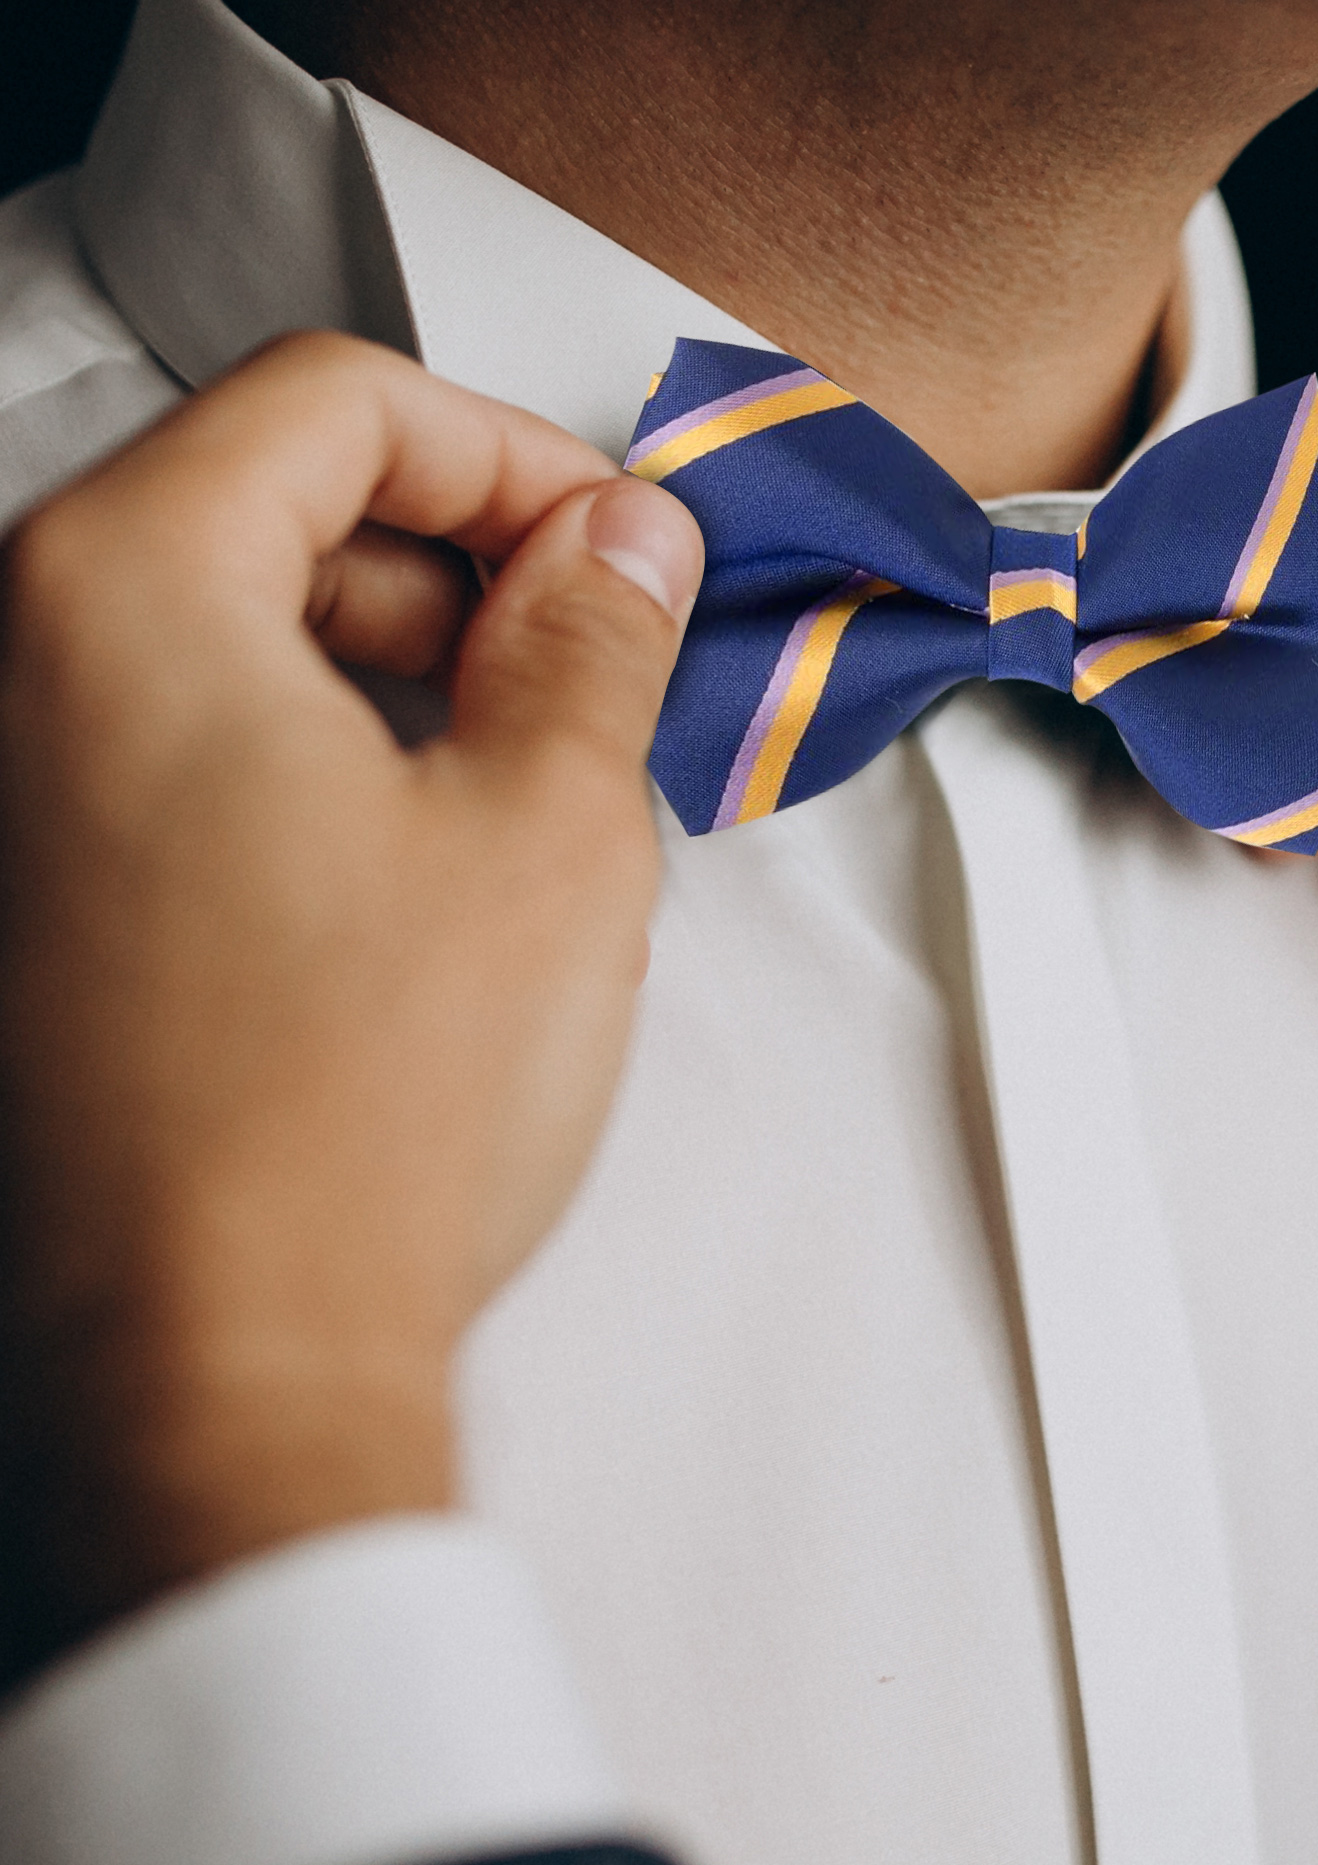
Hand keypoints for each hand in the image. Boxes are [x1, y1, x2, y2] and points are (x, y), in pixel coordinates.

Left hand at [0, 332, 700, 1679]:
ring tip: (517, 803)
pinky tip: (415, 883)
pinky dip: (313, 765)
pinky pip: (179, 755)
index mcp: (122, 596)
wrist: (218, 1375)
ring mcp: (4, 797)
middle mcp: (11, 669)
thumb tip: (622, 544)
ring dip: (395, 677)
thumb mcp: (551, 833)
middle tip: (591, 678)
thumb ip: (594, 640)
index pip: (336, 403)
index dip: (513, 455)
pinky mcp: (27, 902)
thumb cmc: (361, 1119)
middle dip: (460, 573)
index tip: (611, 548)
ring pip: (227, 640)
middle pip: (270, 510)